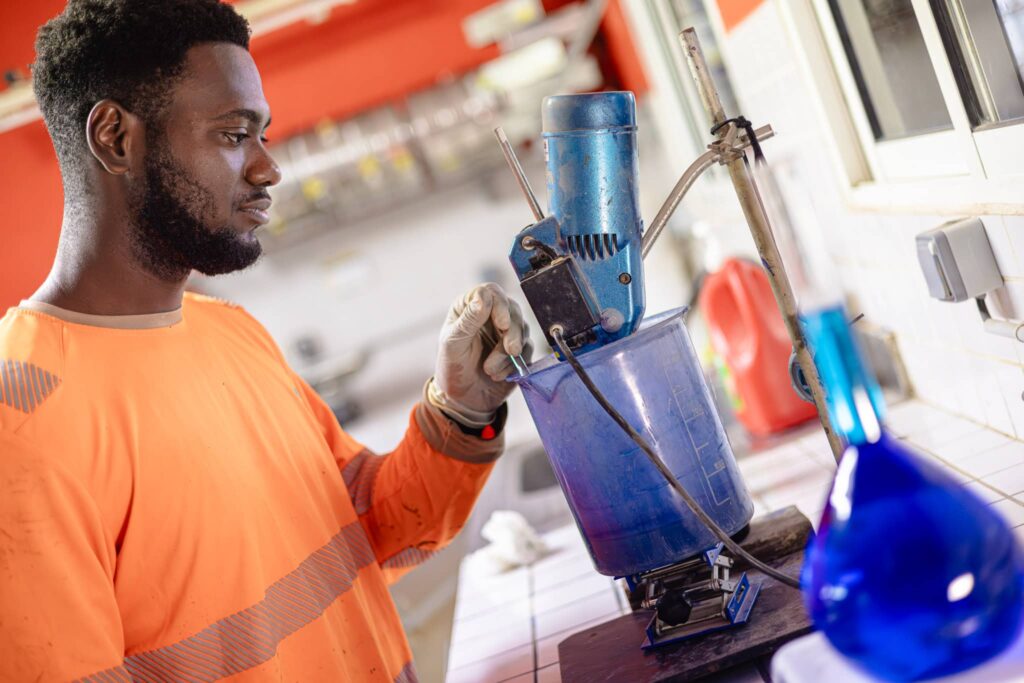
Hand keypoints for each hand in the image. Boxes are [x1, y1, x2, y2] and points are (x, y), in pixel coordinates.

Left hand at [429, 283, 532, 426]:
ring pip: (522, 329)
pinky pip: (528, 350)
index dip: (500, 305)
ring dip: (509, 352)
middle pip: (512, 310)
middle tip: (510, 350)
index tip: (502, 324)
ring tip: (490, 370)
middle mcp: (490, 315)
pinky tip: (498, 375)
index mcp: (470, 307)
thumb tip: (483, 297)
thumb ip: (468, 320)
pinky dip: (514, 364)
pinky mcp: (519, 349)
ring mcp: (506, 332)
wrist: (464, 399)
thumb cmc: (452, 368)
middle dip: (512, 332)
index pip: (491, 292)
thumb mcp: (453, 344)